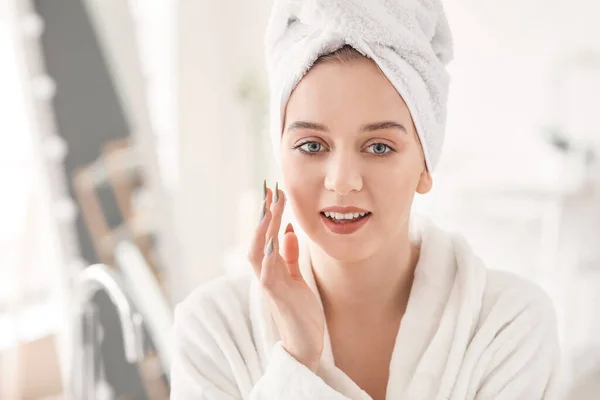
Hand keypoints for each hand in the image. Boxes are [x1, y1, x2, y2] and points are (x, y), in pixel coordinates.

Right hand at [248, 182, 324, 371]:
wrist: (305, 343)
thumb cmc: (300, 311)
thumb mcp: (296, 278)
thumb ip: (290, 256)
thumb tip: (287, 231)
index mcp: (272, 268)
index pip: (267, 236)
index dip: (269, 214)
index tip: (274, 192)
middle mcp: (266, 274)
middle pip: (260, 239)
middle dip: (264, 215)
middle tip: (271, 191)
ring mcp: (269, 285)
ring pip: (258, 253)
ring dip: (263, 230)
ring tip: (270, 209)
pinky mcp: (277, 297)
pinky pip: (268, 274)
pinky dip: (269, 256)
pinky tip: (274, 239)